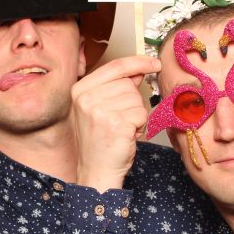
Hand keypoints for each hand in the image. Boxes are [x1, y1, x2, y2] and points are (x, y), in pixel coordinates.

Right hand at [71, 55, 158, 192]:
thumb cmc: (100, 141)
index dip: (138, 62)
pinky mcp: (116, 123)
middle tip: (119, 120)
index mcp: (79, 90)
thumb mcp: (100, 108)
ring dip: (136, 115)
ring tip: (121, 129)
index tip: (154, 63)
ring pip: (137, 99)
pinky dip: (140, 126)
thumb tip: (139, 70)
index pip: (115, 66)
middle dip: (132, 101)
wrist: (97, 171)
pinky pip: (142, 114)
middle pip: (128, 84)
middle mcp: (86, 98)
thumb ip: (117, 87)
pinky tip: (126, 136)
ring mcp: (99, 110)